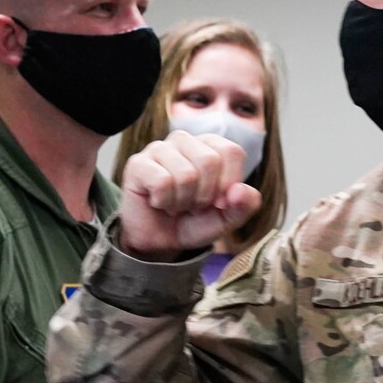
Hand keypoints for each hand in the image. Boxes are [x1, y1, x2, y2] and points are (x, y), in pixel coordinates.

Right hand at [118, 131, 261, 259]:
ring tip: (175, 205)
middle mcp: (185, 141)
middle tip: (193, 205)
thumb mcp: (227, 219)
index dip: (229, 183)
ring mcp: (159, 149)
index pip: (232, 152)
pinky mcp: (138, 163)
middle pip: (209, 161)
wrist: (160, 241)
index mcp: (210, 146)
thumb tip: (240, 190)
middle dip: (204, 196)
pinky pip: (162, 182)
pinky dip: (164, 202)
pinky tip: (158, 202)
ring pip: (186, 174)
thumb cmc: (193, 222)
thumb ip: (244, 205)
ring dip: (183, 202)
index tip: (219, 202)